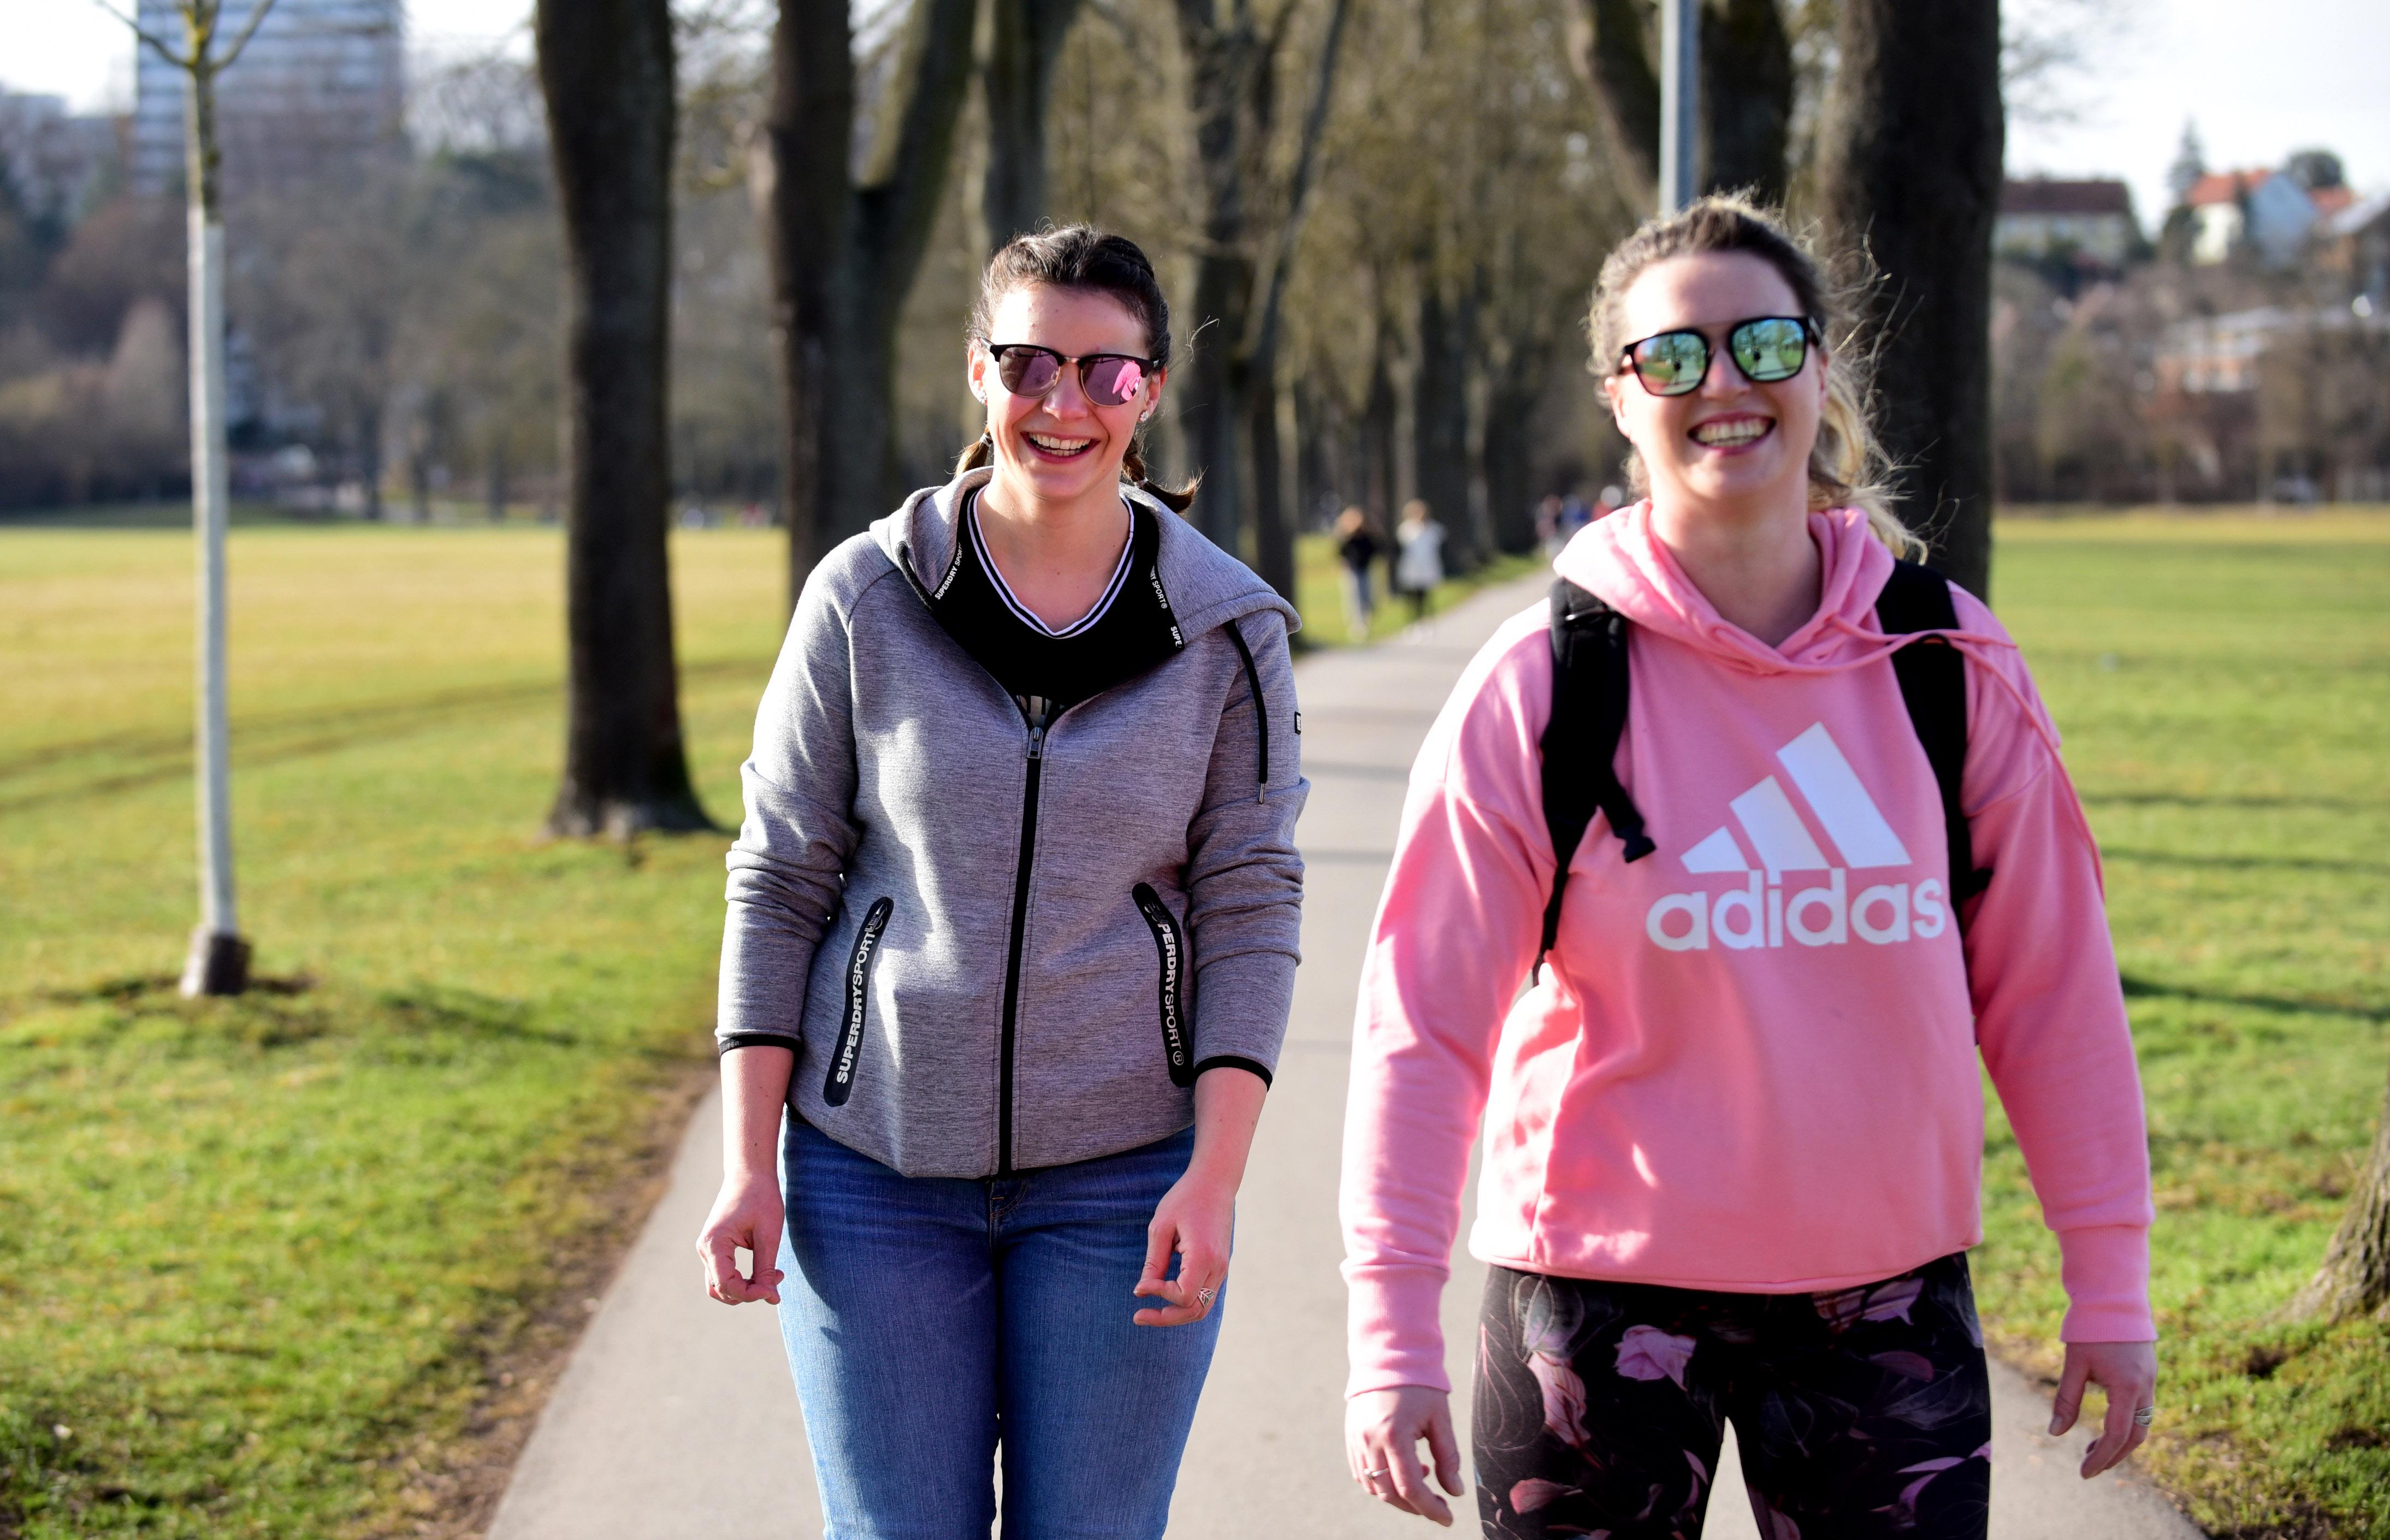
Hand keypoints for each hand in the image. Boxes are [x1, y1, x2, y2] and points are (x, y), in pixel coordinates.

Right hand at [695, 1169, 784, 1305]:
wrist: (749, 1173)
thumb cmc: (760, 1198)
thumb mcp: (768, 1234)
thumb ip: (766, 1268)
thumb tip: (770, 1298)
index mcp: (714, 1244)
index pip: (727, 1285)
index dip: (750, 1294)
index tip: (774, 1290)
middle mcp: (705, 1249)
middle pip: (721, 1290)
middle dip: (749, 1292)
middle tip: (777, 1278)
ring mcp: (707, 1249)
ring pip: (721, 1286)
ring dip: (745, 1288)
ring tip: (773, 1275)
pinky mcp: (715, 1248)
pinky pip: (724, 1274)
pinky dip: (742, 1279)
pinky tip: (766, 1270)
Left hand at [1132, 1168, 1232, 1325]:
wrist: (1214, 1182)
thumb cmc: (1184, 1199)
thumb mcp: (1161, 1228)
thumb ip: (1154, 1263)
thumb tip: (1142, 1292)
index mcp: (1204, 1256)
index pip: (1183, 1295)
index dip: (1160, 1294)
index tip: (1143, 1284)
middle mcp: (1218, 1267)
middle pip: (1195, 1310)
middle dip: (1166, 1318)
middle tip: (1138, 1316)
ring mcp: (1222, 1268)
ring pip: (1202, 1307)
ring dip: (1177, 1314)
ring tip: (1151, 1312)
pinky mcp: (1220, 1266)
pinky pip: (1205, 1295)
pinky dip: (1186, 1302)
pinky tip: (1166, 1296)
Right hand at [1347, 1385, 1464, 1524]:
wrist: (1388, 1355)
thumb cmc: (1419, 1384)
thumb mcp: (1439, 1418)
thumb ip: (1448, 1456)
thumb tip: (1455, 1492)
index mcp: (1394, 1434)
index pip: (1411, 1488)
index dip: (1430, 1509)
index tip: (1448, 1519)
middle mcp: (1370, 1440)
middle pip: (1389, 1494)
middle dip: (1415, 1506)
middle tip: (1438, 1505)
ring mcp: (1356, 1439)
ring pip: (1373, 1486)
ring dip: (1397, 1495)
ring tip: (1422, 1478)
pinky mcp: (1351, 1436)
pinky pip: (1361, 1473)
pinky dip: (1380, 1482)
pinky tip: (1401, 1470)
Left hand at [2049, 1339, 2158, 1477]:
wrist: (2114, 1298)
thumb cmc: (2090, 1329)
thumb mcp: (2074, 1365)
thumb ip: (2066, 1400)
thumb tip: (2055, 1433)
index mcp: (2127, 1387)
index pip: (2116, 1435)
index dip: (2100, 1457)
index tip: (2084, 1473)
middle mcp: (2144, 1388)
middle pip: (2135, 1436)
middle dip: (2113, 1456)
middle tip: (2089, 1467)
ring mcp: (2150, 1382)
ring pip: (2141, 1425)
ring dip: (2120, 1442)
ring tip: (2092, 1449)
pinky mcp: (2147, 1376)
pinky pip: (2142, 1410)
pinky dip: (2126, 1425)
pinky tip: (2106, 1426)